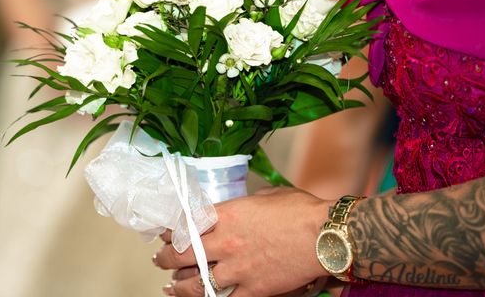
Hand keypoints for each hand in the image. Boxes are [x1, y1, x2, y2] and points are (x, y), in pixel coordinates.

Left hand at [154, 186, 332, 296]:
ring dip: (180, 286)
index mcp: (227, 214)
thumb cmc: (299, 211)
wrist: (324, 235)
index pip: (186, 223)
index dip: (171, 229)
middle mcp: (226, 242)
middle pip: (184, 254)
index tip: (164, 232)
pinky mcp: (254, 289)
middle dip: (166, 258)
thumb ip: (245, 205)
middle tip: (159, 260)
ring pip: (197, 283)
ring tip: (170, 286)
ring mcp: (238, 268)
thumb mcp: (265, 197)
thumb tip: (240, 208)